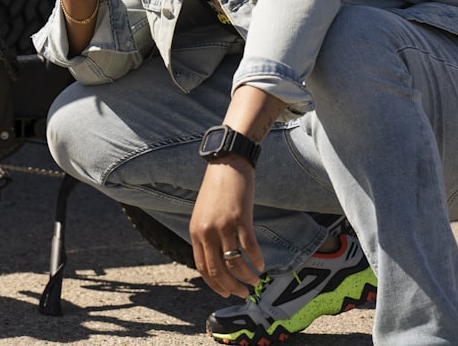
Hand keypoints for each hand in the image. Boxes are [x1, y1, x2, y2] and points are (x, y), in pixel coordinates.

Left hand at [189, 156, 263, 297]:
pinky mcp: (240, 218)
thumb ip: (206, 235)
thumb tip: (217, 259)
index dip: (215, 284)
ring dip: (246, 277)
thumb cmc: (217, 189)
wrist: (226, 163)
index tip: (226, 294)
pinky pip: (249, 248)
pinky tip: (261, 265)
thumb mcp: (204, 213)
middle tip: (243, 294)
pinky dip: (256, 260)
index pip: (202, 267)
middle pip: (218, 270)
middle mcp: (207, 231)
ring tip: (254, 281)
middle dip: (231, 287)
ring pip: (235, 262)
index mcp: (195, 232)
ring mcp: (223, 225)